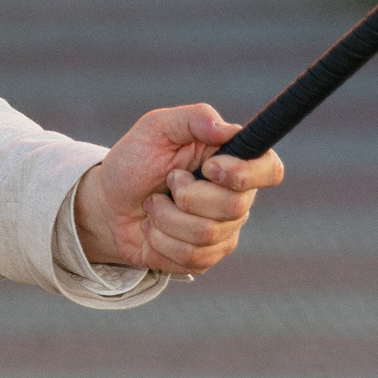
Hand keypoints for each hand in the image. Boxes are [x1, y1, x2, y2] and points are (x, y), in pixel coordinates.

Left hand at [74, 103, 283, 276]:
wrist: (107, 204)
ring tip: (154, 205)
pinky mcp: (206, 258)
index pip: (270, 170)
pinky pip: (191, 256)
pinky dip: (160, 240)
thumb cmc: (134, 161)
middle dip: (186, 194)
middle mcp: (236, 199)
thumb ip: (193, 119)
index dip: (246, 174)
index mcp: (230, 162)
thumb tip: (228, 128)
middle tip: (167, 182)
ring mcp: (224, 232)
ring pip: (207, 234)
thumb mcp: (155, 128)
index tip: (210, 168)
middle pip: (234, 207)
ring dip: (166, 217)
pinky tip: (153, 229)